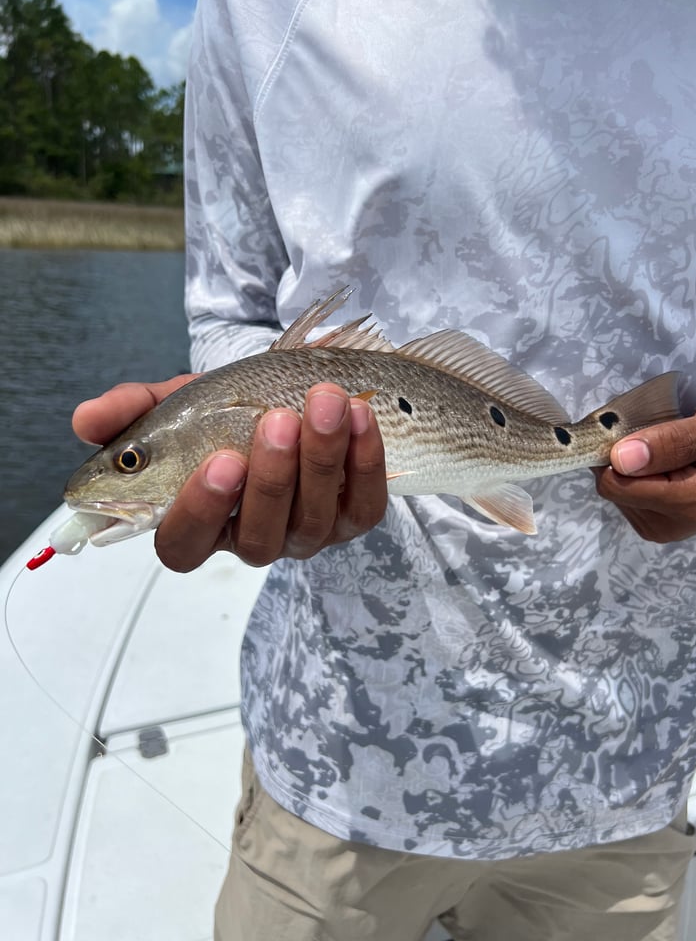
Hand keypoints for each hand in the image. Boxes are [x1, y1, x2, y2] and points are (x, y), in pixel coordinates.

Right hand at [72, 378, 387, 570]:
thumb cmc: (226, 411)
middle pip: (257, 538)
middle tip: (276, 419)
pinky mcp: (353, 519)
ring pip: (313, 519)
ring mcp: (305, 534)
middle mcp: (251, 538)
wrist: (289, 395)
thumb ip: (131, 411)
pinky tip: (361, 415)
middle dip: (270, 478)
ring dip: (321, 457)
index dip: (198, 512)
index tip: (218, 461)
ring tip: (326, 400)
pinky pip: (364, 504)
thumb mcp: (177, 404)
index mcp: (198, 521)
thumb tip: (85, 421)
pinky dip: (365, 459)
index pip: (183, 545)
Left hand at [594, 395, 695, 541]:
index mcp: (685, 504)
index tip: (628, 424)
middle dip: (625, 456)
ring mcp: (666, 528)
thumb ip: (675, 441)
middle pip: (612, 487)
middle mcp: (670, 525)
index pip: (612, 483)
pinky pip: (632, 495)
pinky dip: (641, 473)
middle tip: (660, 431)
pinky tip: (670, 460)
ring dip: (634, 464)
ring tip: (672, 446)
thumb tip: (621, 458)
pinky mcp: (665, 524)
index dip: (613, 450)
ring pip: (619, 490)